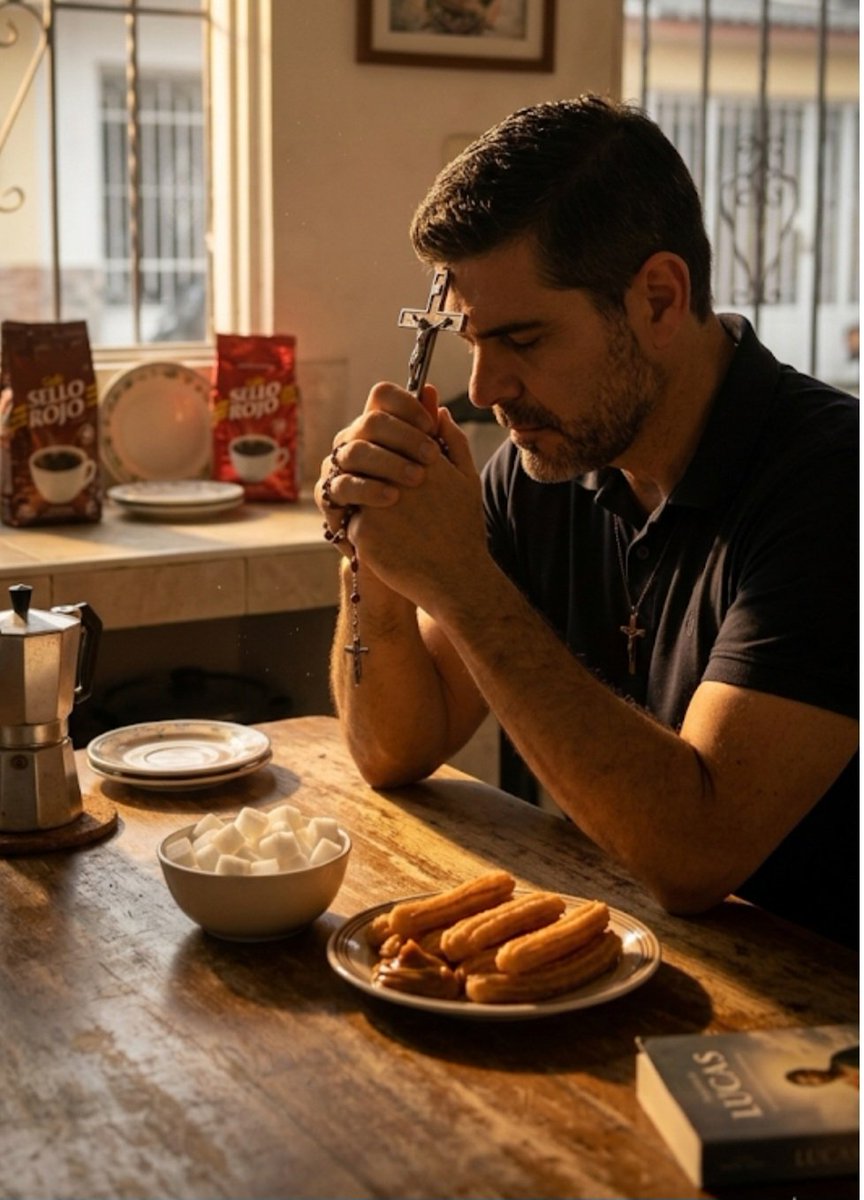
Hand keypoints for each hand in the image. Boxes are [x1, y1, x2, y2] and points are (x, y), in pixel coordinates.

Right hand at [314, 382, 443, 552]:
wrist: (412, 557)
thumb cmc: (430, 510)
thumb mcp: (446, 473)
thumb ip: (442, 435)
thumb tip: (432, 394)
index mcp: (380, 430)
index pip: (382, 397)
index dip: (406, 404)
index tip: (430, 425)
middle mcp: (354, 442)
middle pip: (370, 421)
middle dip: (404, 436)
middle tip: (432, 456)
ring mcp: (338, 469)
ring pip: (355, 451)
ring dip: (388, 462)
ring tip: (417, 479)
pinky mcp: (330, 498)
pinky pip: (342, 485)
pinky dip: (368, 489)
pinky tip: (392, 497)